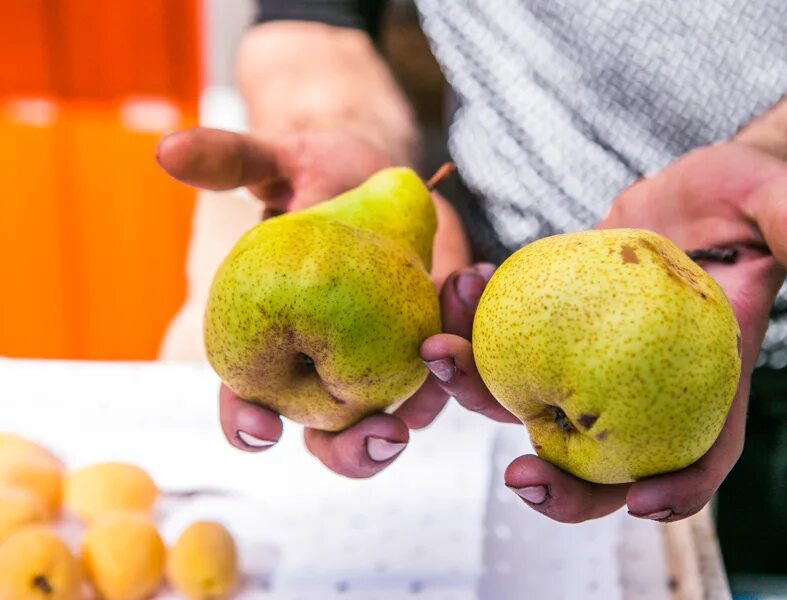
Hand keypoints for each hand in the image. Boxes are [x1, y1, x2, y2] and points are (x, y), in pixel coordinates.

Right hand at [157, 127, 457, 476]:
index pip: (249, 402)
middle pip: (333, 438)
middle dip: (357, 453)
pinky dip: (465, 342)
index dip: (247, 424)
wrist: (385, 176)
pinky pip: (451, 365)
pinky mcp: (430, 346)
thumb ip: (231, 161)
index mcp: (273, 347)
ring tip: (442, 347)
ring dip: (429, 401)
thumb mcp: (280, 161)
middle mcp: (326, 371)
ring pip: (402, 417)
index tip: (263, 429)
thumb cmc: (320, 174)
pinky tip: (470, 283)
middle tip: (384, 435)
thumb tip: (168, 152)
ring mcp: (382, 366)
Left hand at [422, 142, 786, 521]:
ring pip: (533, 401)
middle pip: (603, 460)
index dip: (680, 490)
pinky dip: (476, 324)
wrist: (690, 188)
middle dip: (560, 485)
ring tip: (439, 352)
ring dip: (480, 390)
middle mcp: (643, 385)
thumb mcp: (781, 201)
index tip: (641, 501)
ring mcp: (593, 360)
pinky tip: (460, 287)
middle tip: (516, 479)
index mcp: (707, 379)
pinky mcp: (555, 326)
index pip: (704, 453)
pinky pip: (508, 340)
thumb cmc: (745, 200)